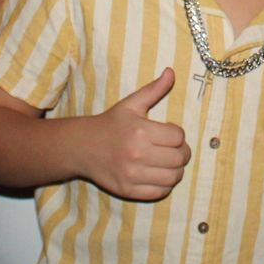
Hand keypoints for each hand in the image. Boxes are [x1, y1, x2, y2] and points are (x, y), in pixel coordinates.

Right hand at [83, 68, 190, 200]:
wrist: (82, 147)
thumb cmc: (111, 124)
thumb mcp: (131, 104)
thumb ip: (153, 89)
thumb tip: (171, 71)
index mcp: (141, 130)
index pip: (178, 137)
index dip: (178, 135)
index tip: (169, 134)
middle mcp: (137, 154)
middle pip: (179, 158)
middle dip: (181, 153)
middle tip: (174, 150)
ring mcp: (132, 174)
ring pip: (173, 177)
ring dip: (175, 170)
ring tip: (167, 163)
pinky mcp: (128, 190)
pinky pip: (159, 192)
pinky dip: (164, 185)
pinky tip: (157, 175)